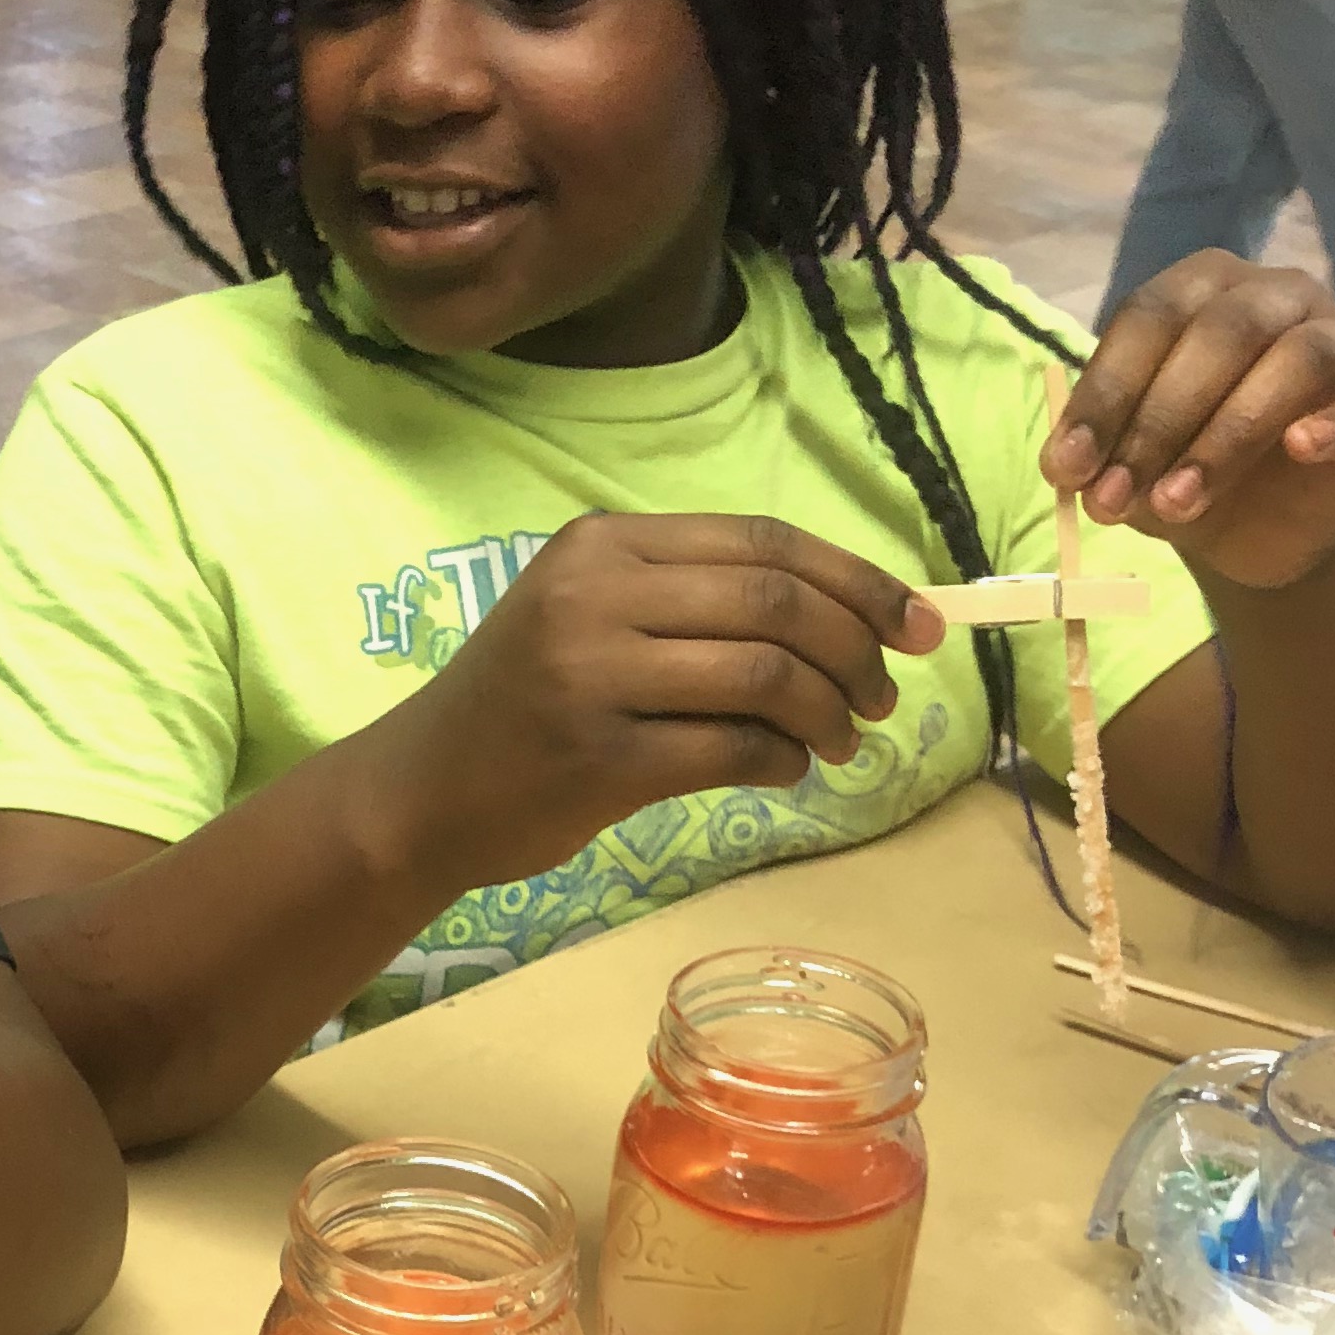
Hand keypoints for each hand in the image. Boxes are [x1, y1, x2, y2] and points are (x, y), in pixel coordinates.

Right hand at [379, 513, 944, 890]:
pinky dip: (781, 762)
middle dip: (856, 651)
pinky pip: (732, 750)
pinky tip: (785, 771)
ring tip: (840, 741)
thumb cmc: (521, 705)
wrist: (419, 791)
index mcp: (603, 545)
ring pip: (766, 676)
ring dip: (828, 714)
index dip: (857, 580)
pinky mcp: (599, 759)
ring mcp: (593, 676)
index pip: (764, 543)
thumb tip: (850, 618)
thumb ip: (694, 601)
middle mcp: (596, 596)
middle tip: (883, 698)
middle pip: (777, 603)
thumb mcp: (589, 616)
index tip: (915, 623)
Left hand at [1045, 256, 1334, 590]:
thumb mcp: (1131, 465)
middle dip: (1159, 421)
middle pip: (1223, 332)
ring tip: (1178, 503)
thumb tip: (1068, 468)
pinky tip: (1304, 448)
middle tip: (1116, 499)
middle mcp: (1276, 296)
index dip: (1106, 393)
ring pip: (1299, 359)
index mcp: (1203, 289)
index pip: (1151, 316)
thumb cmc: (1188, 469)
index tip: (1067, 469)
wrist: (1262, 527)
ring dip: (1230, 434)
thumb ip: (1101, 455)